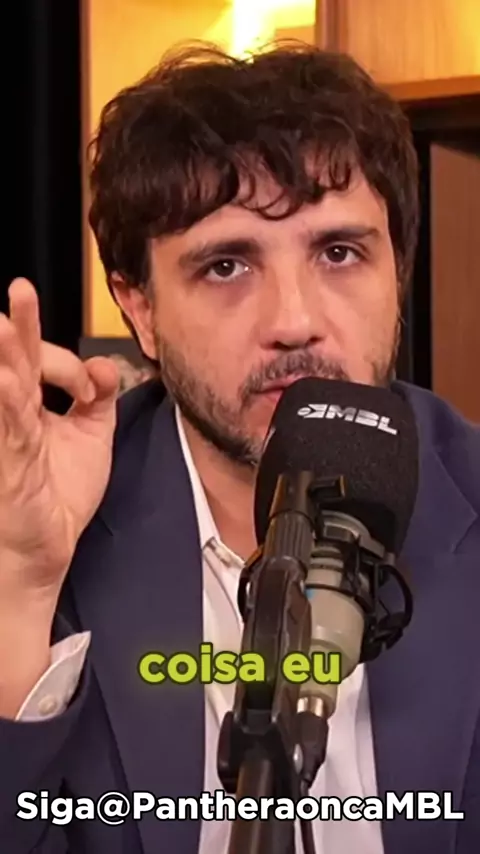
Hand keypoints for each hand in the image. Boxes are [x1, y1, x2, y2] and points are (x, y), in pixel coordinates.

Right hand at [0, 277, 119, 603]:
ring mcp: (9, 437)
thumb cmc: (59, 493)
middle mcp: (15, 413)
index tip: (94, 390)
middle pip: (15, 361)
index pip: (43, 361)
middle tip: (21, 290)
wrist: (48, 546)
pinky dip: (8, 404)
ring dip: (5, 356)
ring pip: (5, 388)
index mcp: (31, 403)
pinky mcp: (11, 464)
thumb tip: (105, 365)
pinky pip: (10, 430)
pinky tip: (8, 382)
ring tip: (1, 324)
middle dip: (18, 326)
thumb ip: (99, 397)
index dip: (72, 365)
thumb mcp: (91, 436)